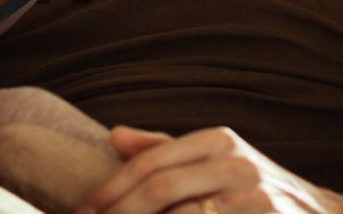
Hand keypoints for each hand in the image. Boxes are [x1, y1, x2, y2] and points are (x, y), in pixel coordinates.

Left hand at [77, 125, 342, 213]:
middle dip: (120, 213)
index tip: (85, 210)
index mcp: (219, 140)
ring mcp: (255, 197)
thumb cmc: (257, 192)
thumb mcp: (216, 161)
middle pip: (160, 190)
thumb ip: (165, 149)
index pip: (151, 163)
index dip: (112, 189)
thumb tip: (113, 136)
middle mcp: (237, 162)